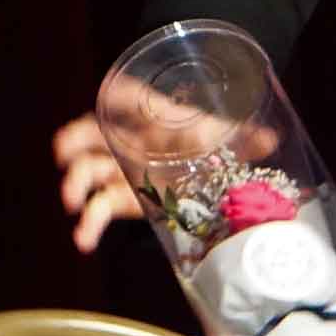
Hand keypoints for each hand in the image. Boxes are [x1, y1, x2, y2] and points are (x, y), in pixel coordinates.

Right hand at [54, 74, 284, 253]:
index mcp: (155, 116)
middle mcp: (134, 138)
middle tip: (65, 154)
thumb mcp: (230, 139)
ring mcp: (126, 168)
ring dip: (76, 184)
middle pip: (94, 132)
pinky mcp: (127, 197)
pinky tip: (83, 239)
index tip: (104, 97)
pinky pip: (102, 208)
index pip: (127, 96)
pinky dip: (91, 224)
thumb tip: (270, 139)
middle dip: (75, 140)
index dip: (114, 95)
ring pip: (91, 170)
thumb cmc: (218, 142)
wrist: (217, 167)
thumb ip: (247, 139)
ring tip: (72, 202)